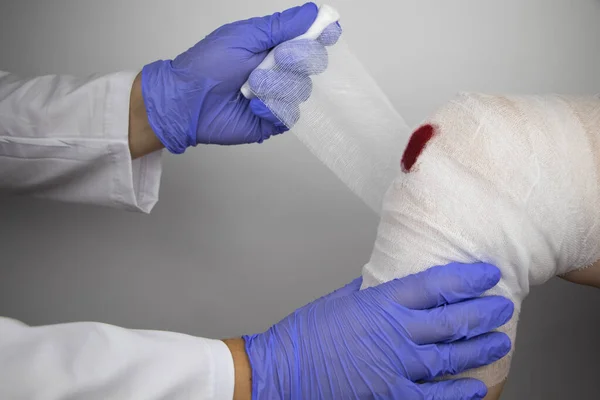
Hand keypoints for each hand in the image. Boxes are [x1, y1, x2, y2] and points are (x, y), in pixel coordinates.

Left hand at [140, 2, 338, 152]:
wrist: (187, 101)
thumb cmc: (208, 65)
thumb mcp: (245, 36)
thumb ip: (280, 26)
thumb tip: (313, 12)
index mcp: (273, 48)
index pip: (308, 41)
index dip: (321, 36)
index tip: (330, 32)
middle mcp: (278, 72)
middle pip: (311, 65)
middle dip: (297, 61)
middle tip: (278, 60)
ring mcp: (276, 97)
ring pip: (301, 90)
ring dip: (277, 87)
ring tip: (252, 87)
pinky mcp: (272, 121)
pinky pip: (290, 115)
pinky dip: (272, 108)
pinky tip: (254, 105)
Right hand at [242, 263, 513, 399]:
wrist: (281, 370)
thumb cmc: (305, 334)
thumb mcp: (339, 299)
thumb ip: (370, 289)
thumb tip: (388, 280)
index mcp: (380, 303)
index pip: (434, 285)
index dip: (465, 278)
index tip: (485, 273)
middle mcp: (394, 333)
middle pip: (451, 320)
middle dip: (483, 312)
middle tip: (502, 307)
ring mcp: (394, 366)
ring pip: (449, 356)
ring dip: (479, 349)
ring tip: (500, 341)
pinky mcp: (389, 394)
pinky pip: (432, 396)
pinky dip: (456, 394)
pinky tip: (476, 388)